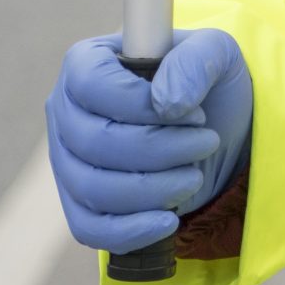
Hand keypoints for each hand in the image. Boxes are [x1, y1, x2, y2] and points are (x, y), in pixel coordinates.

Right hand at [44, 29, 252, 253]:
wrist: (215, 130)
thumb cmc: (207, 83)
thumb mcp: (217, 53)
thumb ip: (196, 61)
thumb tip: (165, 102)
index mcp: (86, 64)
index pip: (92, 86)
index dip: (142, 105)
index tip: (193, 113)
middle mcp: (66, 111)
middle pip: (94, 142)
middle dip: (161, 149)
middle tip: (207, 142)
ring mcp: (67, 161)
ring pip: (93, 188)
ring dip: (154, 189)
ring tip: (195, 175)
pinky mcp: (80, 203)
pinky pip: (89, 228)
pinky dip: (130, 230)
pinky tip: (169, 221)